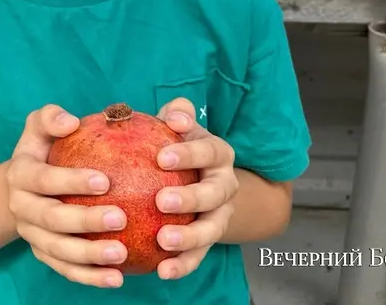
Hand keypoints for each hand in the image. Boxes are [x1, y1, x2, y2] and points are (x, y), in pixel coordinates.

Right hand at [6, 104, 128, 288]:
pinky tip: (117, 277)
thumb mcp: (38, 127)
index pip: (43, 179)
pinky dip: (89, 277)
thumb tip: (71, 122)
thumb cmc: (41, 150)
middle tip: (120, 218)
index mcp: (20, 175)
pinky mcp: (43, 255)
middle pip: (51, 218)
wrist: (21, 187)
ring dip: (89, 255)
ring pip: (58, 250)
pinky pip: (65, 270)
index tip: (105, 181)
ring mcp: (31, 235)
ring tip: (121, 253)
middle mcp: (21, 208)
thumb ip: (50, 117)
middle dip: (84, 220)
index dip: (71, 181)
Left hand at [154, 98, 238, 279]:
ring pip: (211, 229)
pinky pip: (198, 256)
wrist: (200, 179)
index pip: (208, 151)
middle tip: (161, 200)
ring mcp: (219, 216)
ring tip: (162, 240)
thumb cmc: (178, 145)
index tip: (161, 157)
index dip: (188, 154)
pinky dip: (183, 265)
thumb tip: (174, 115)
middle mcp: (224, 186)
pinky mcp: (208, 241)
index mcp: (218, 154)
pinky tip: (161, 271)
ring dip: (189, 238)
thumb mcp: (179, 126)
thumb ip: (177, 115)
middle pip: (214, 194)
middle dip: (191, 198)